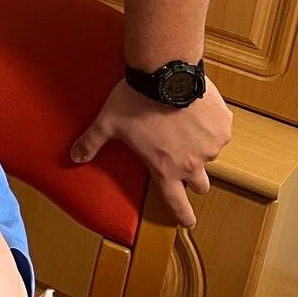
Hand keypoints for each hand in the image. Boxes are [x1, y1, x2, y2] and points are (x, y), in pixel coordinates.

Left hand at [71, 77, 230, 226]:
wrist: (164, 73)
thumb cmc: (134, 100)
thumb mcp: (107, 123)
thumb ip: (92, 142)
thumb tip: (74, 156)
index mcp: (165, 167)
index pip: (176, 202)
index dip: (182, 215)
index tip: (187, 222)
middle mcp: (192, 163)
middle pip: (201, 185)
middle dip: (193, 178)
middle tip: (181, 161)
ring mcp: (211, 145)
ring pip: (210, 154)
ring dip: (200, 146)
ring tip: (182, 124)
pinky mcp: (223, 125)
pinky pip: (219, 130)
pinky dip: (210, 123)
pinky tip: (194, 109)